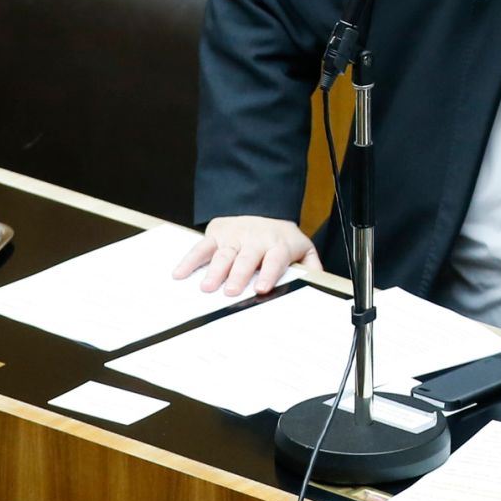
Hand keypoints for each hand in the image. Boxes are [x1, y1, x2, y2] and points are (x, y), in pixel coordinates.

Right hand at [173, 216, 319, 296]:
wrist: (263, 208)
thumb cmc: (281, 239)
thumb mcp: (302, 248)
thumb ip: (311, 265)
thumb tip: (319, 282)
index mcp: (278, 245)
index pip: (274, 260)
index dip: (268, 273)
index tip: (262, 288)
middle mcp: (256, 239)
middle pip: (246, 258)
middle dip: (238, 275)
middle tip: (231, 292)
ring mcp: (234, 236)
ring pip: (223, 254)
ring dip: (214, 270)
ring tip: (206, 287)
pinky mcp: (217, 234)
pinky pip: (201, 247)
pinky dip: (190, 260)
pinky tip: (180, 273)